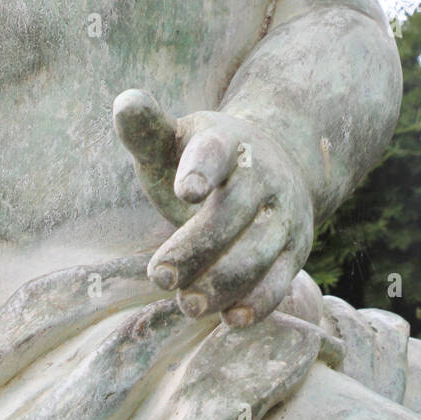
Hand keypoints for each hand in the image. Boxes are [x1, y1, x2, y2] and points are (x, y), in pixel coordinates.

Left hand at [113, 90, 313, 326]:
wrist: (276, 165)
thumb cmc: (204, 159)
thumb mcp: (175, 139)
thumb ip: (147, 129)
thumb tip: (125, 100)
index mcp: (226, 142)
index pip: (216, 151)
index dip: (201, 169)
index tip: (183, 191)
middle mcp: (262, 175)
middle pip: (233, 213)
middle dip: (197, 247)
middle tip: (158, 275)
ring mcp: (283, 214)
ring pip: (259, 252)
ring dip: (223, 282)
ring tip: (186, 304)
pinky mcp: (295, 250)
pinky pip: (282, 280)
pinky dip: (259, 302)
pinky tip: (229, 319)